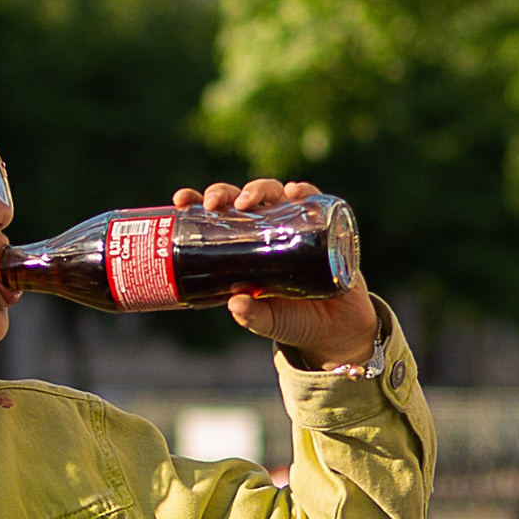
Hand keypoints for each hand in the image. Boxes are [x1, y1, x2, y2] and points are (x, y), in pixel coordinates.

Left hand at [172, 174, 381, 371]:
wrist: (338, 329)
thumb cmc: (295, 321)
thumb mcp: (269, 321)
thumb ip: (253, 316)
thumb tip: (235, 305)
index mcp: (244, 249)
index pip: (217, 219)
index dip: (197, 204)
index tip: (181, 201)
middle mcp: (267, 231)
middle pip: (241, 200)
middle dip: (223, 193)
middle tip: (212, 203)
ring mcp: (295, 226)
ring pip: (273, 193)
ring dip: (258, 189)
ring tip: (248, 201)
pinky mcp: (325, 228)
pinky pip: (315, 202)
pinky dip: (305, 192)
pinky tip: (294, 192)